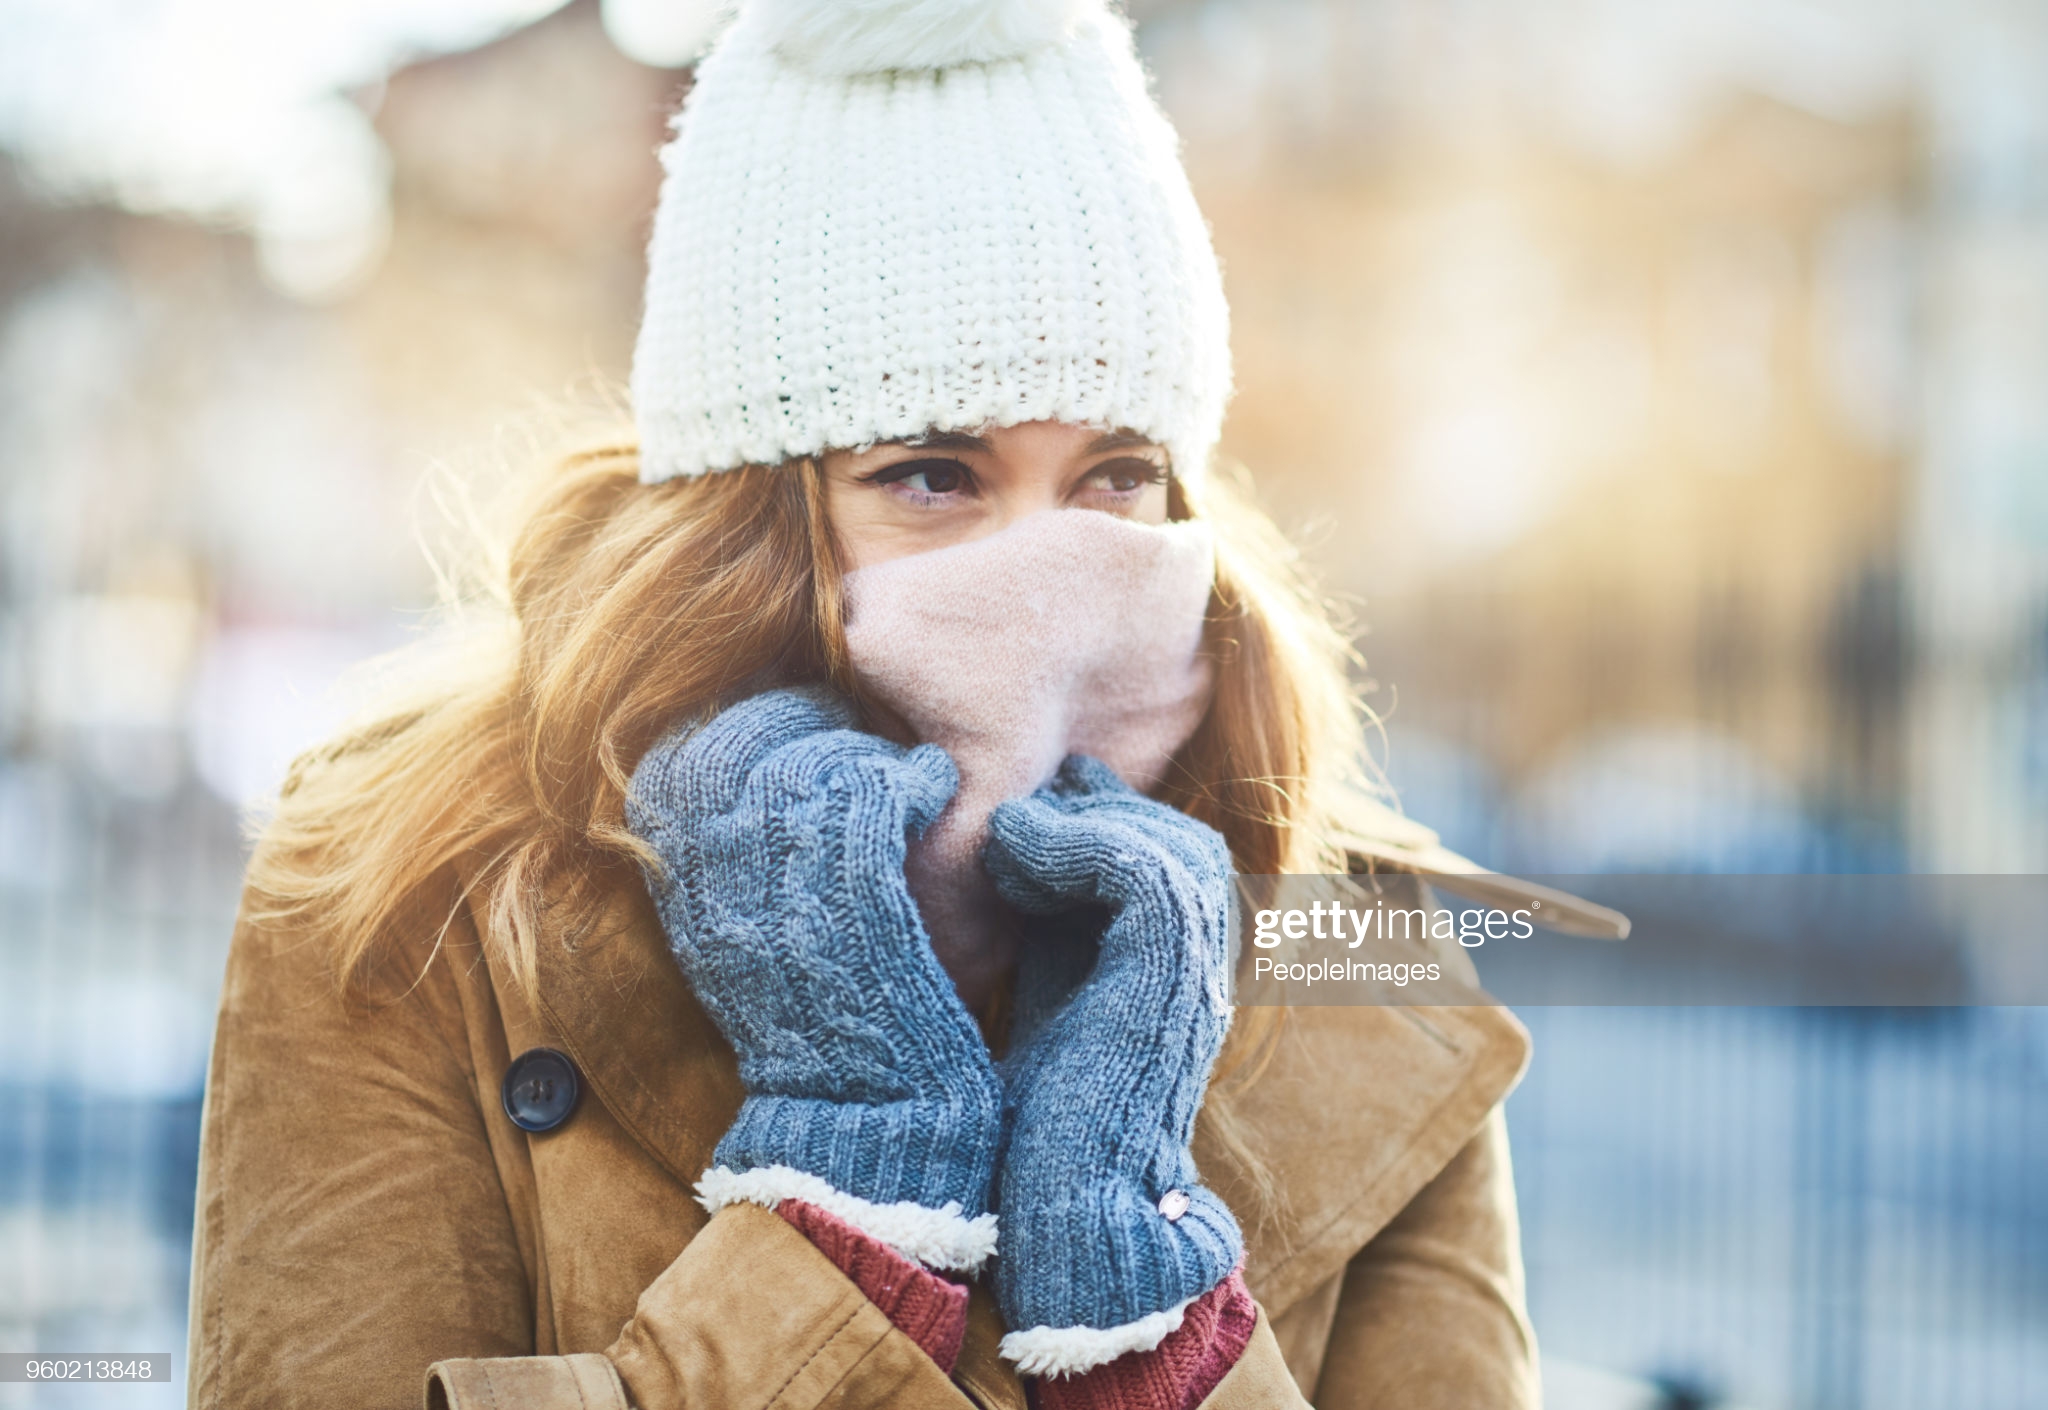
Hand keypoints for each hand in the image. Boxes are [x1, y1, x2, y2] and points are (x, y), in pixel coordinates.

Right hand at [626, 686, 1002, 1270]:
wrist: (864, 1124)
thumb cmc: (822, 1028)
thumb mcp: (745, 941)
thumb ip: (732, 858)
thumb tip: (757, 769)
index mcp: (680, 890)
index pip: (686, 756)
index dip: (745, 723)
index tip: (798, 725)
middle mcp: (713, 884)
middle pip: (742, 742)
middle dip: (804, 718)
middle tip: (856, 729)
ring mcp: (781, 892)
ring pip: (813, 761)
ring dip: (865, 750)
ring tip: (901, 772)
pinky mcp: (856, 902)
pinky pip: (873, 794)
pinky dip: (911, 777)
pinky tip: (932, 788)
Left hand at [982, 755, 1242, 1373]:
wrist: (1066, 1204)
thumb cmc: (1041, 1125)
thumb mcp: (1048, 996)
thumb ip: (1054, 931)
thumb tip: (1019, 853)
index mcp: (1181, 975)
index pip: (1170, 863)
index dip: (1105, 822)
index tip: (1032, 809)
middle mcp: (1207, 970)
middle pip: (1181, 844)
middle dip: (1103, 812)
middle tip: (1029, 801)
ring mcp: (1202, 970)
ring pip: (1168, 845)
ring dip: (1083, 824)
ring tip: (1009, 831)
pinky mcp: (1174, 974)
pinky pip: (1139, 868)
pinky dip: (1072, 843)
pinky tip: (1013, 850)